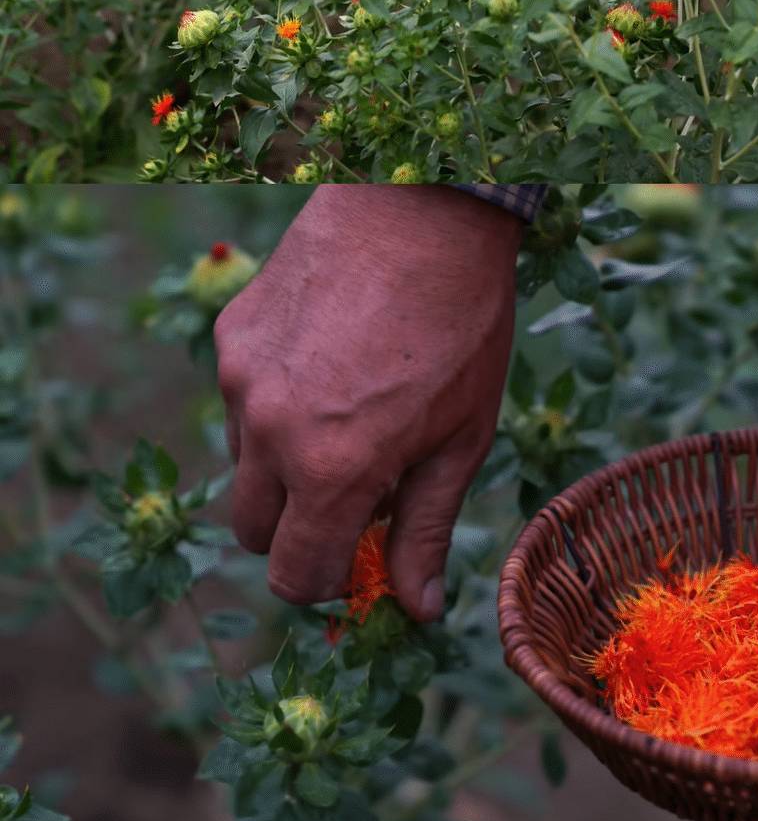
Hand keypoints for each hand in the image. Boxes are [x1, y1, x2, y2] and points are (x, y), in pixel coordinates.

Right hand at [215, 185, 521, 619]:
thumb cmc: (463, 325)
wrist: (427, 209)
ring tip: (352, 405)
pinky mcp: (231, 334)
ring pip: (243, 461)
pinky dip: (275, 401)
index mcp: (332, 469)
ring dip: (285, 462)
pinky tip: (330, 356)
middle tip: (358, 487)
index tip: (362, 555)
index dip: (329, 579)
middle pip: (252, 531)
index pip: (295, 576)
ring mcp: (240, 378)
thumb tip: (419, 611)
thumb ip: (425, 529)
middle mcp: (268, 430)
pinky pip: (240, 397)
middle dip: (298, 529)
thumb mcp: (461, 437)